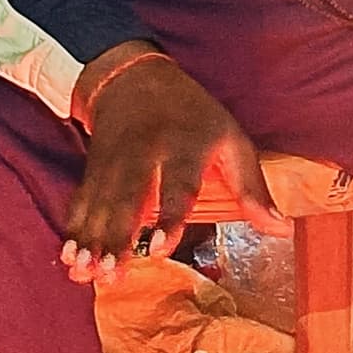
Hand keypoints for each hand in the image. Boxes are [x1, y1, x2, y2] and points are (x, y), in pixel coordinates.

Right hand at [62, 45, 276, 280]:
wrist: (134, 77)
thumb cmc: (193, 115)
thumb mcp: (231, 139)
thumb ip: (253, 187)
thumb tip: (282, 228)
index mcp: (184, 147)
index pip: (177, 186)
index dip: (168, 219)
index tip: (158, 249)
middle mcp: (144, 154)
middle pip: (128, 200)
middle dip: (116, 238)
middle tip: (111, 274)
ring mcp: (114, 161)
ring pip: (100, 205)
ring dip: (90, 241)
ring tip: (84, 275)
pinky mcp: (94, 168)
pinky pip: (82, 202)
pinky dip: (74, 230)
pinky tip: (69, 259)